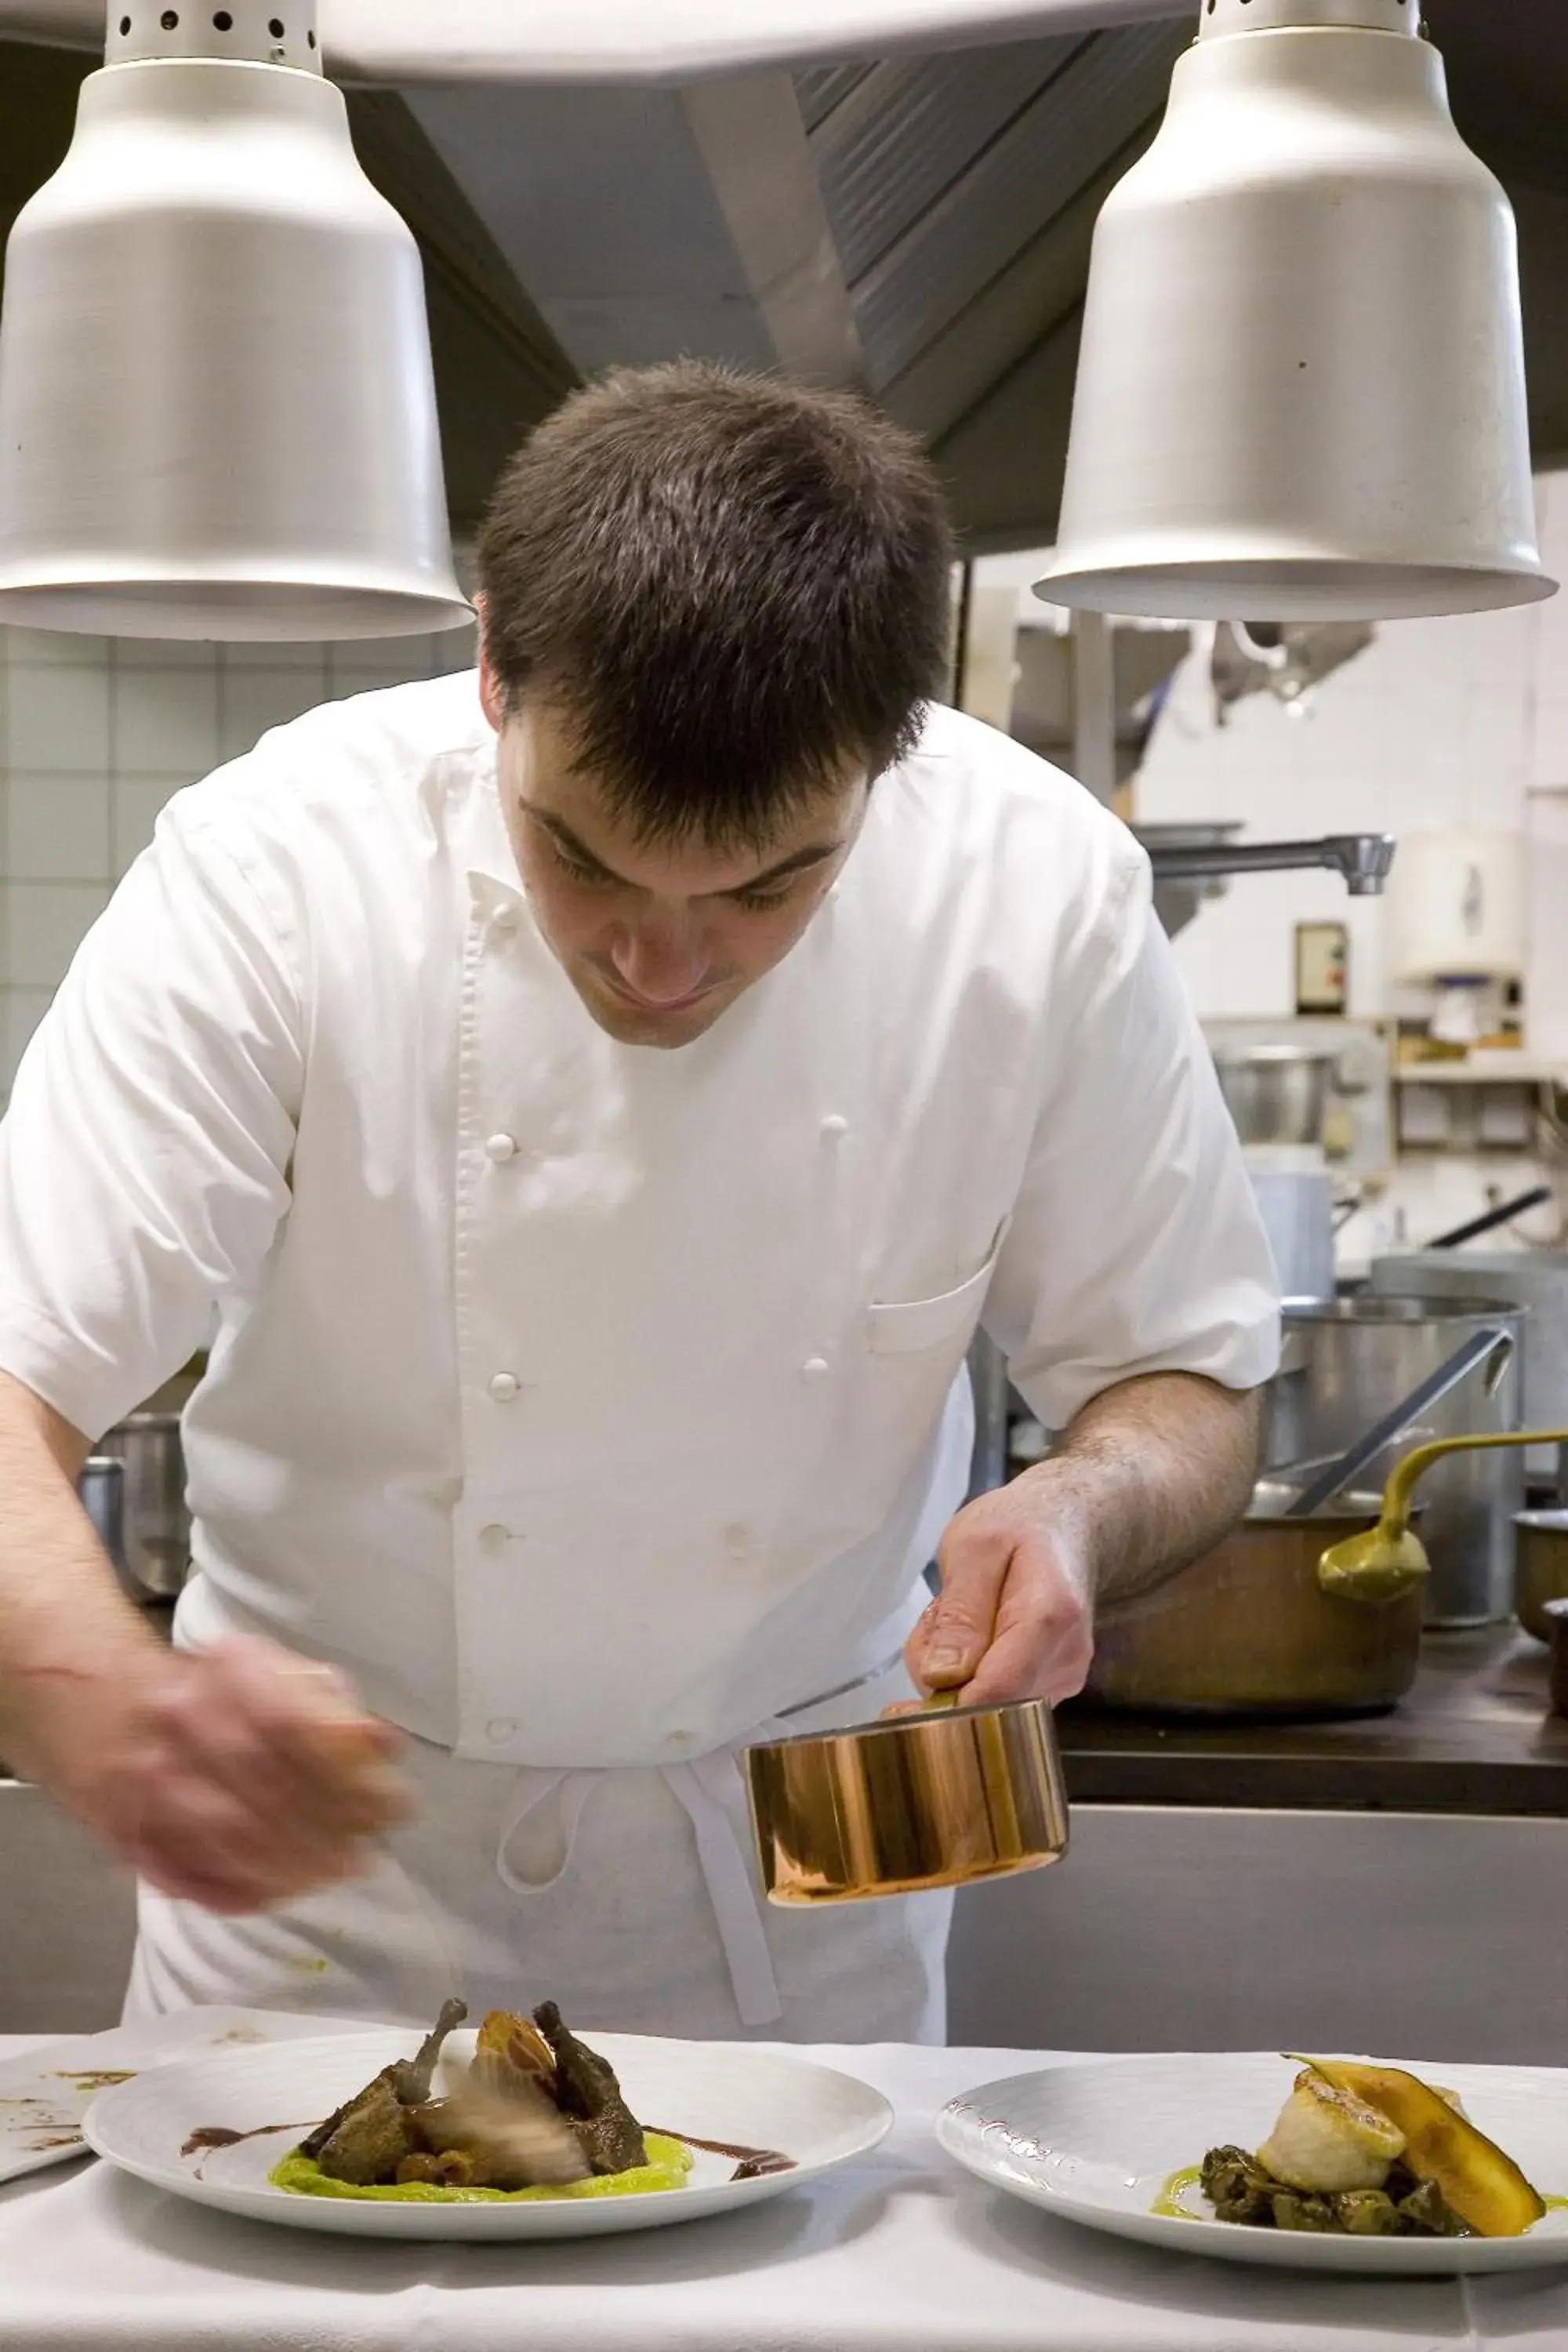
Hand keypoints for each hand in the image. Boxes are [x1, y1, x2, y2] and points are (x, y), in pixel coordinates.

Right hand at [57, 1635, 411, 1912]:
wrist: (104, 1704)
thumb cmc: (214, 1692)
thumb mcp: (277, 1672)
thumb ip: (332, 1708)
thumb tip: (383, 1749)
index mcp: (228, 1669)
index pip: (299, 1730)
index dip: (354, 1776)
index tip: (393, 1806)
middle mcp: (181, 1719)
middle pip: (271, 1792)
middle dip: (333, 1833)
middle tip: (368, 1852)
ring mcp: (145, 1780)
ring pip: (234, 1842)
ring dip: (297, 1869)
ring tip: (335, 1873)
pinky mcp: (125, 1831)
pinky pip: (193, 1878)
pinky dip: (245, 1892)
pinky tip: (283, 1890)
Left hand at [900, 1470, 1095, 1709]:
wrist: (1065, 1522)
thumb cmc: (1020, 1525)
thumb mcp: (973, 1548)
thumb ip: (960, 1613)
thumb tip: (943, 1677)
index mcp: (1050, 1618)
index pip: (997, 1692)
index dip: (945, 1703)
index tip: (902, 1701)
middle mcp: (1065, 1658)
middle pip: (985, 1704)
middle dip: (941, 1677)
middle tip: (937, 1618)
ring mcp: (1062, 1676)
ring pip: (984, 1704)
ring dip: (951, 1673)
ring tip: (959, 1615)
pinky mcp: (1050, 1685)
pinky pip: (994, 1697)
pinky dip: (967, 1673)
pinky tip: (973, 1634)